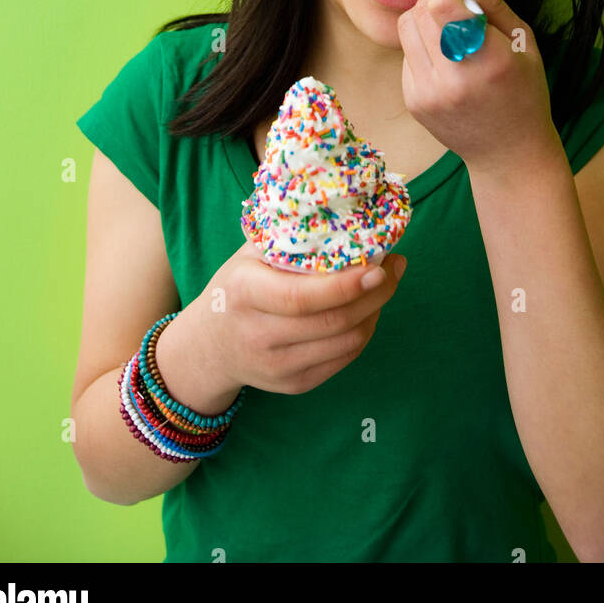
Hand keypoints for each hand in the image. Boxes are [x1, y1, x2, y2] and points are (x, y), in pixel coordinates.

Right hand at [195, 243, 406, 395]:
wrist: (208, 347)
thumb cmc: (236, 288)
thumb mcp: (248, 256)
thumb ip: (289, 239)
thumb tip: (347, 217)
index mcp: (245, 293)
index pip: (302, 297)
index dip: (345, 285)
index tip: (379, 266)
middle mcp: (259, 335)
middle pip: (333, 322)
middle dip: (376, 294)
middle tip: (395, 267)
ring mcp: (277, 366)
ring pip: (346, 343)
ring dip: (375, 312)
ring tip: (383, 285)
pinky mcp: (294, 385)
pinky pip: (344, 359)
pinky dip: (364, 332)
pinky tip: (367, 310)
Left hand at [396, 0, 558, 172]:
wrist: (508, 152)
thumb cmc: (524, 90)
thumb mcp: (522, 40)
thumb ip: (491, 2)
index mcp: (488, 61)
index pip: (442, 6)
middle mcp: (453, 80)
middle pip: (420, 12)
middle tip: (459, 5)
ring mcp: (428, 94)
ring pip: (406, 28)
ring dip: (426, 18)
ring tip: (452, 31)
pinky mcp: (413, 101)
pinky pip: (406, 53)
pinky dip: (423, 45)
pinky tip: (447, 59)